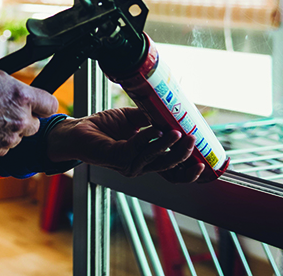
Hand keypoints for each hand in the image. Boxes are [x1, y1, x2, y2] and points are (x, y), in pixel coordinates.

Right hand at [0, 50, 59, 167]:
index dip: (43, 100)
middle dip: (25, 115)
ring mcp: (8, 140)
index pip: (51, 104)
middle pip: (36, 123)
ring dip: (10, 128)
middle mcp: (20, 121)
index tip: (34, 98)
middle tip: (6, 106)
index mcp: (22, 97)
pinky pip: (3, 146)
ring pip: (19, 136)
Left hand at [45, 107, 203, 182]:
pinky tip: (154, 128)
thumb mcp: (133, 119)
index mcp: (145, 159)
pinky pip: (137, 149)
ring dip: (168, 146)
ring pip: (155, 160)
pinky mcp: (116, 158)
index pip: (172, 172)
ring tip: (177, 132)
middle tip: (192, 141)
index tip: (204, 162)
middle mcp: (139, 166)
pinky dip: (148, 138)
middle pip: (168, 169)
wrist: (78, 129)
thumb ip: (151, 119)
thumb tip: (170, 110)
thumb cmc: (103, 126)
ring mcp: (127, 164)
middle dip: (183, 156)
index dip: (188, 172)